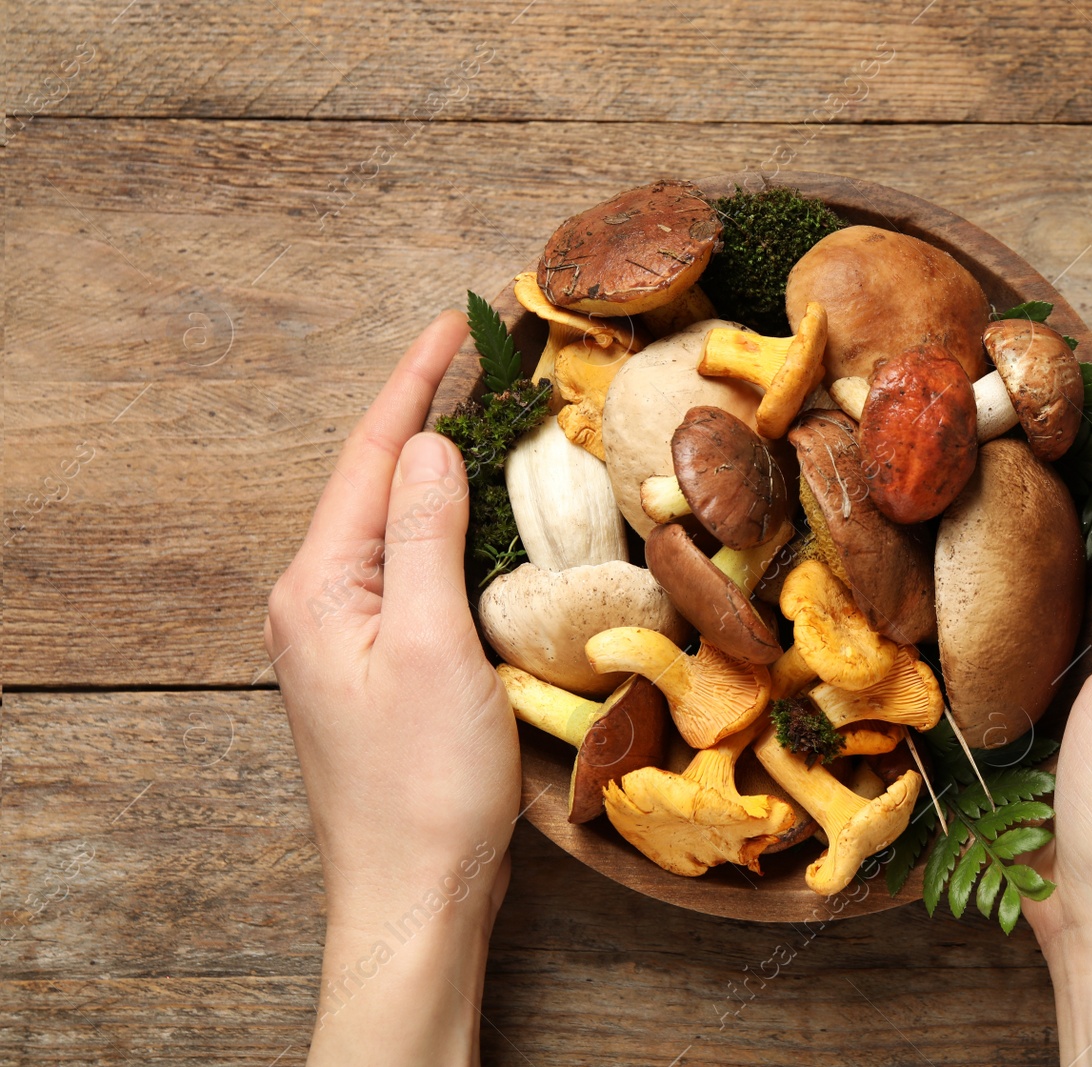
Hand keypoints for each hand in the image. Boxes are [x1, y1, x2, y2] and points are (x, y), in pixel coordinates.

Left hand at [264, 311, 521, 1066]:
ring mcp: (344, 635)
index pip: (371, 454)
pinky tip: (483, 514)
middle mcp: (317, 600)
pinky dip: (449, 525)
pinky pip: (410, 568)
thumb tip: (434, 445)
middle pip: (376, 480)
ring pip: (395, 524)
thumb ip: (425, 536)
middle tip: (487, 351)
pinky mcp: (377, 664)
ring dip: (441, 466)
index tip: (459, 318)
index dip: (416, 381)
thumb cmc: (422, 783)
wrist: (411, 892)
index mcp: (318, 585)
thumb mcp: (432, 645)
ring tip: (491, 410)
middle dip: (428, 410)